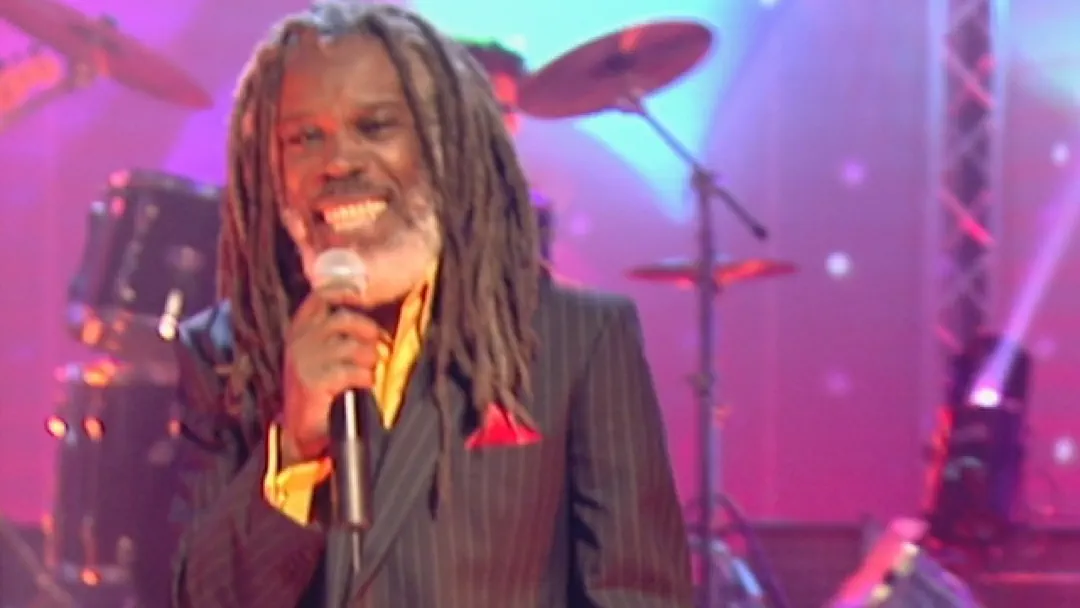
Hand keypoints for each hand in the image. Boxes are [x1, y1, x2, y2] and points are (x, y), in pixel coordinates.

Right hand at [279, 286, 380, 466]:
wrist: (300, 429)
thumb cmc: (318, 386)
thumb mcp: (322, 352)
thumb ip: (338, 331)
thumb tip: (373, 318)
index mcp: (300, 328)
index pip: (322, 296)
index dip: (346, 292)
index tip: (364, 299)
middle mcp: (299, 340)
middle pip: (344, 319)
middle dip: (368, 331)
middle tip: (378, 345)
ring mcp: (305, 360)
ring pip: (352, 347)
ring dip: (370, 359)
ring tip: (369, 370)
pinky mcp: (314, 382)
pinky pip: (353, 371)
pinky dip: (366, 377)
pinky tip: (365, 384)